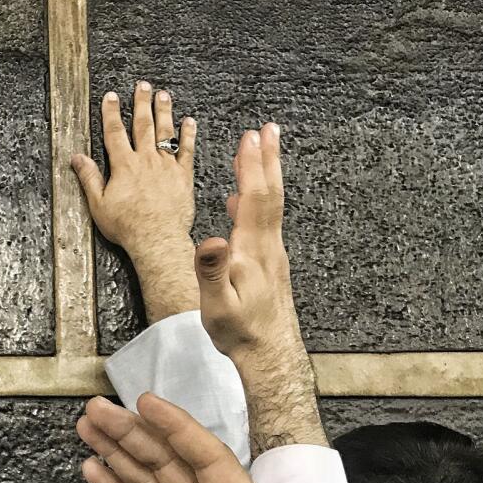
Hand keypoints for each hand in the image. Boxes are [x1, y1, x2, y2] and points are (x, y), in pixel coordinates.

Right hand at [71, 82, 197, 321]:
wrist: (157, 239)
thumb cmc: (127, 227)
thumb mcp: (99, 205)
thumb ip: (89, 178)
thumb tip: (77, 159)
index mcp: (123, 166)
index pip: (114, 133)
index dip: (111, 113)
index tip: (111, 97)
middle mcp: (146, 161)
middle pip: (142, 125)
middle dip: (140, 103)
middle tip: (142, 85)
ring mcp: (166, 167)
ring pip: (165, 132)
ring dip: (164, 111)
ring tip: (163, 95)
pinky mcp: (183, 177)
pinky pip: (187, 151)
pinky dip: (188, 135)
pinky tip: (189, 121)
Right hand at [194, 124, 325, 452]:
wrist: (268, 353)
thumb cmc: (239, 332)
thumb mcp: (217, 304)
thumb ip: (212, 270)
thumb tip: (211, 238)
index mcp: (252, 250)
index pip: (254, 199)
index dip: (251, 167)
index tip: (250, 137)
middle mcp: (268, 246)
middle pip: (269, 194)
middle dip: (266, 160)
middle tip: (267, 130)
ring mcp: (272, 254)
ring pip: (271, 206)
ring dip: (265, 176)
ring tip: (260, 153)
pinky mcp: (270, 264)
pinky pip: (265, 222)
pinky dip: (257, 202)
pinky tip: (241, 204)